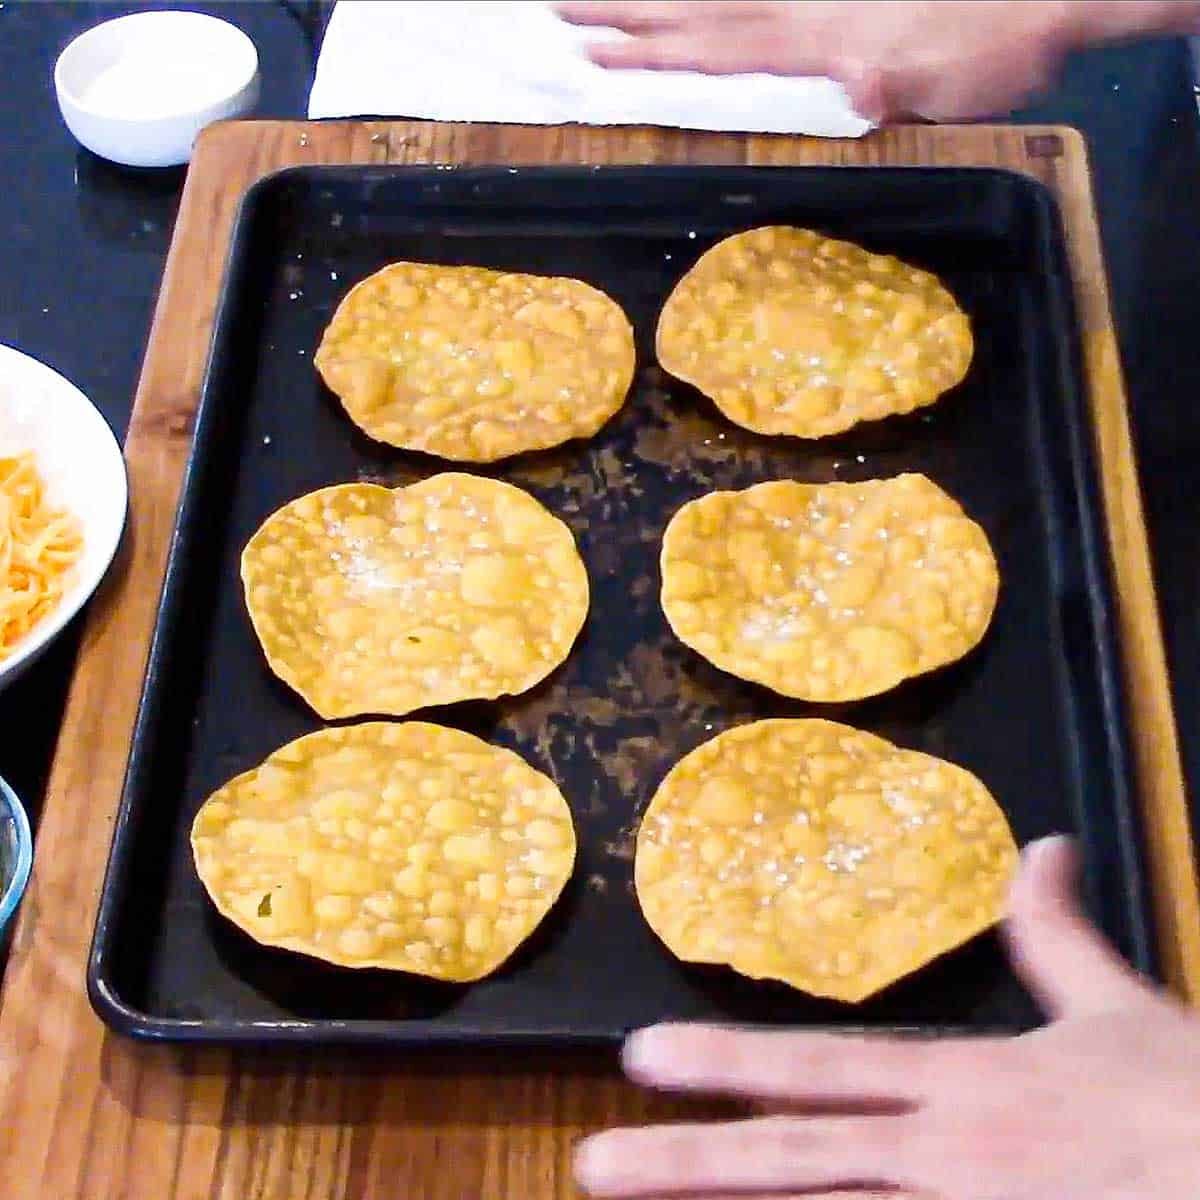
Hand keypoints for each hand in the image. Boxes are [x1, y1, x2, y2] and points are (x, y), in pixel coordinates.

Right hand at [554, 2, 1198, 121]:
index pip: (716, 48)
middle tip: (563, 10)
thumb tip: (860, 87)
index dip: (653, 52)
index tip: (592, 51)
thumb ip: (899, 79)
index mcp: (816, 38)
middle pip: (700, 11)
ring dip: (661, 0)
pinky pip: (758, 1)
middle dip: (630, 15)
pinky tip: (696, 6)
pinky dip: (718, 4)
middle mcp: (806, 9)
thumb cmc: (999, 43)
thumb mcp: (952, 79)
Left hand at [574, 836, 1199, 1198]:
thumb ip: (1056, 933)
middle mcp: (943, 1161)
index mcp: (965, 1088)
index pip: (822, 1069)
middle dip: (688, 1164)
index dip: (729, 1062)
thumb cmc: (1184, 1103)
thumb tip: (1042, 848)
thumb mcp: (1117, 1006)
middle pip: (795, 1160)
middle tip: (592, 1166)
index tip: (642, 1057)